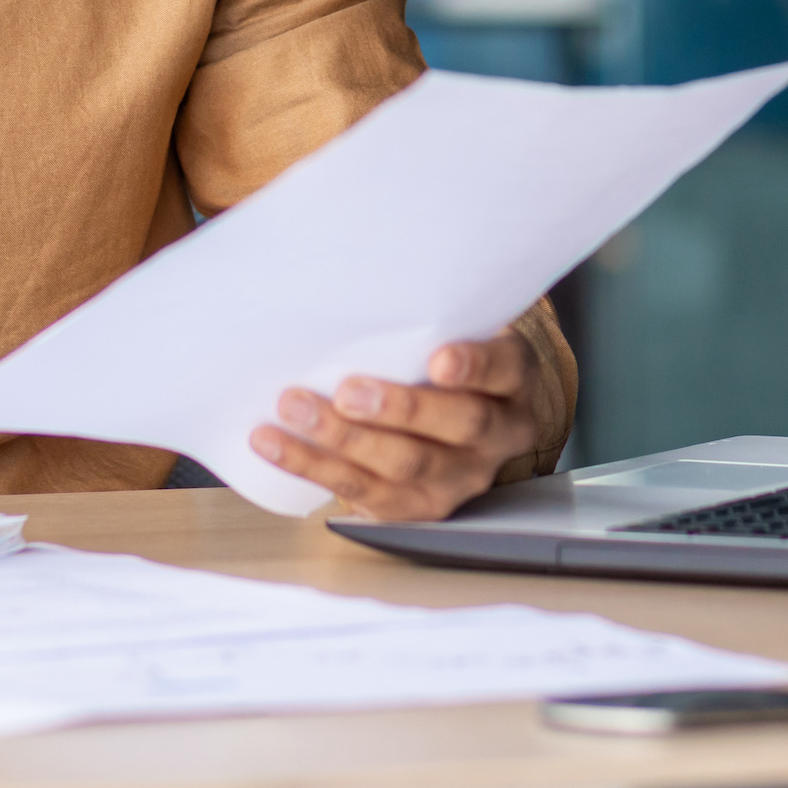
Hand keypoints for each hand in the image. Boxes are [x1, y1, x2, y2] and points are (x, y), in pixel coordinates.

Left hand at [249, 329, 540, 522]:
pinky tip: (275, 443)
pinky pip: (363, 492)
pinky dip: (313, 466)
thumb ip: (425, 314)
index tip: (440, 359)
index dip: (475, 365)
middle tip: (347, 391)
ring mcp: (460, 478)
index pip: (504, 369)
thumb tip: (355, 279)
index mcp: (512, 379)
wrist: (453, 421)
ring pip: (406, 466)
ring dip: (343, 439)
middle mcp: (497, 434)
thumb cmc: (439, 356)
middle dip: (400, 409)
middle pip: (458, 424)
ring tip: (295, 410)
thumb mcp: (452, 328)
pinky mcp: (417, 508)